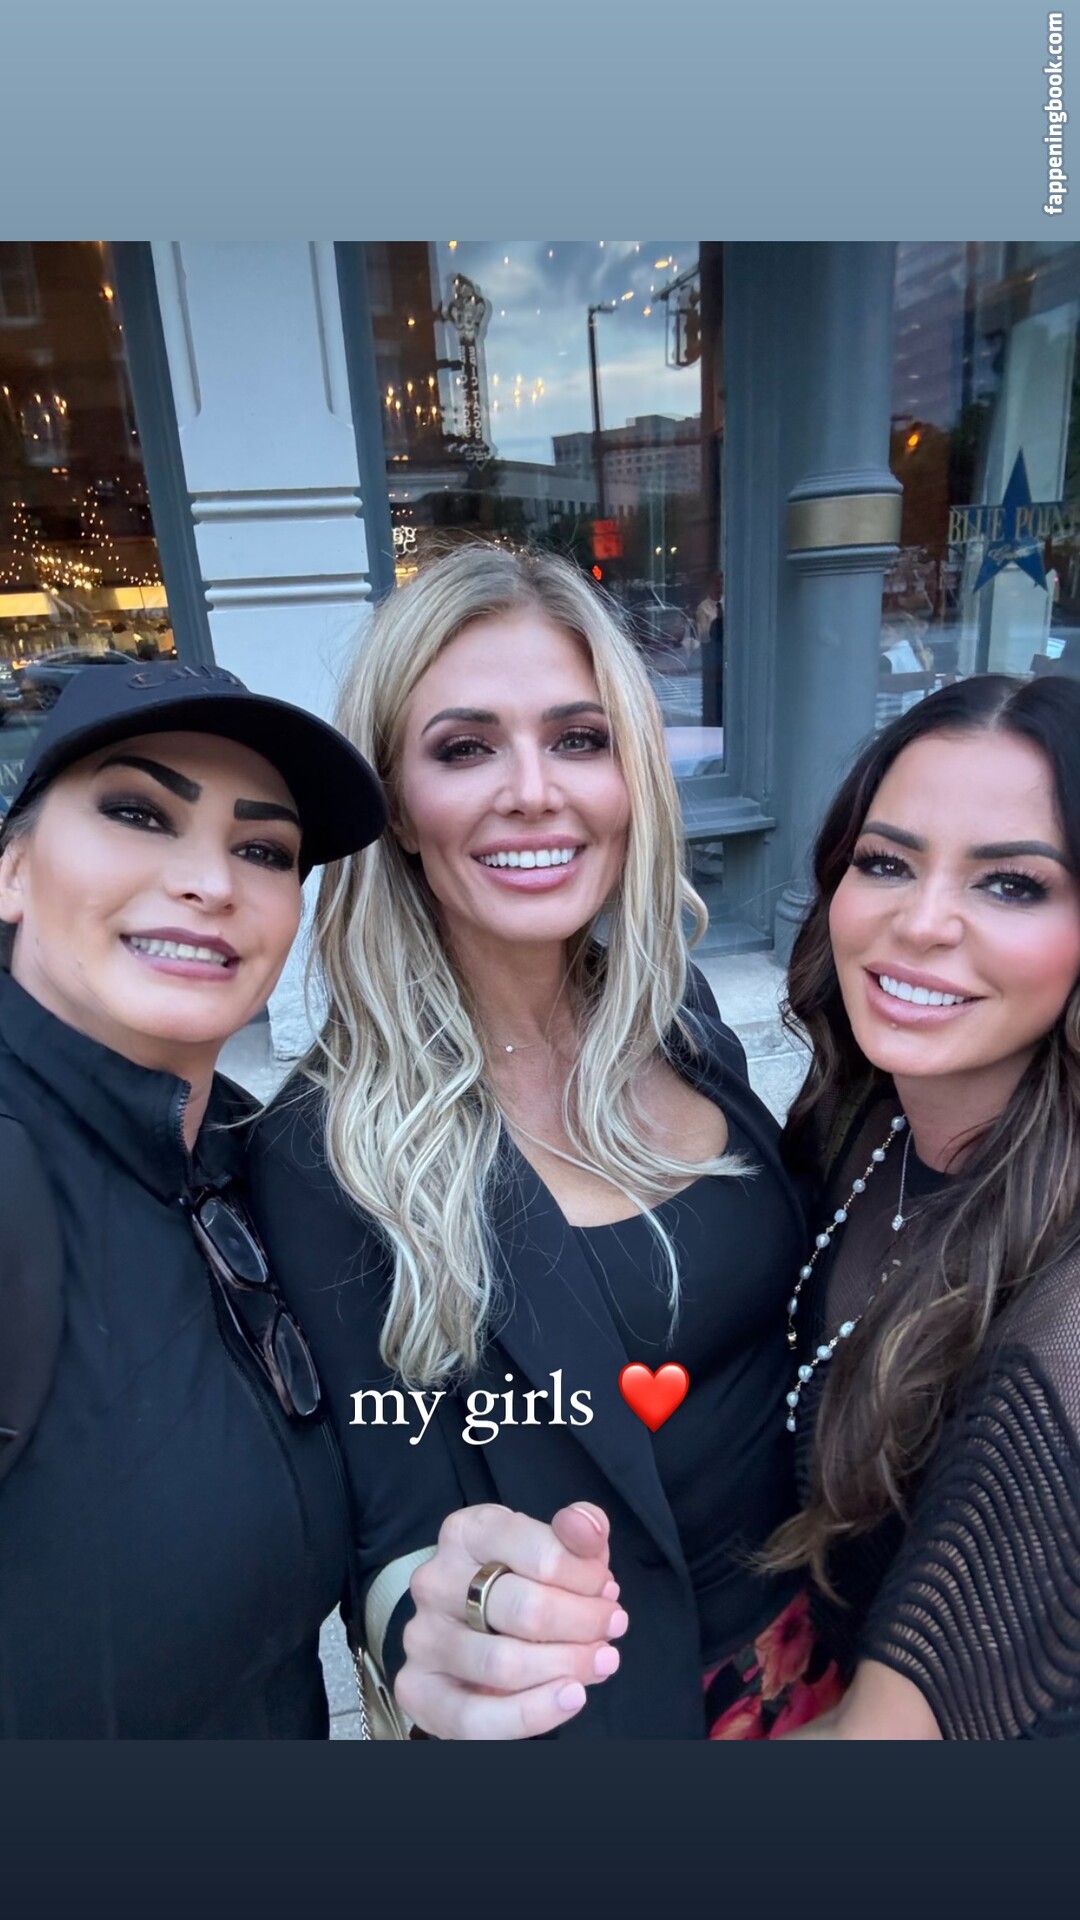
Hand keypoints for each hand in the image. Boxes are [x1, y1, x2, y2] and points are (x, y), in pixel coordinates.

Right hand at [395, 1500, 627, 1739]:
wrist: (475, 1637)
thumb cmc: (522, 1584)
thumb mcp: (555, 1550)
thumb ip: (577, 1533)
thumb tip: (587, 1525)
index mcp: (465, 1532)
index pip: (537, 1550)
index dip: (585, 1576)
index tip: (606, 1590)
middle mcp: (435, 1581)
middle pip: (524, 1609)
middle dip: (583, 1623)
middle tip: (612, 1628)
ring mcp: (422, 1637)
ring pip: (503, 1664)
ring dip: (566, 1666)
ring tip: (602, 1661)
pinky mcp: (418, 1690)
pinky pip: (475, 1717)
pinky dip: (533, 1713)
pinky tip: (571, 1697)